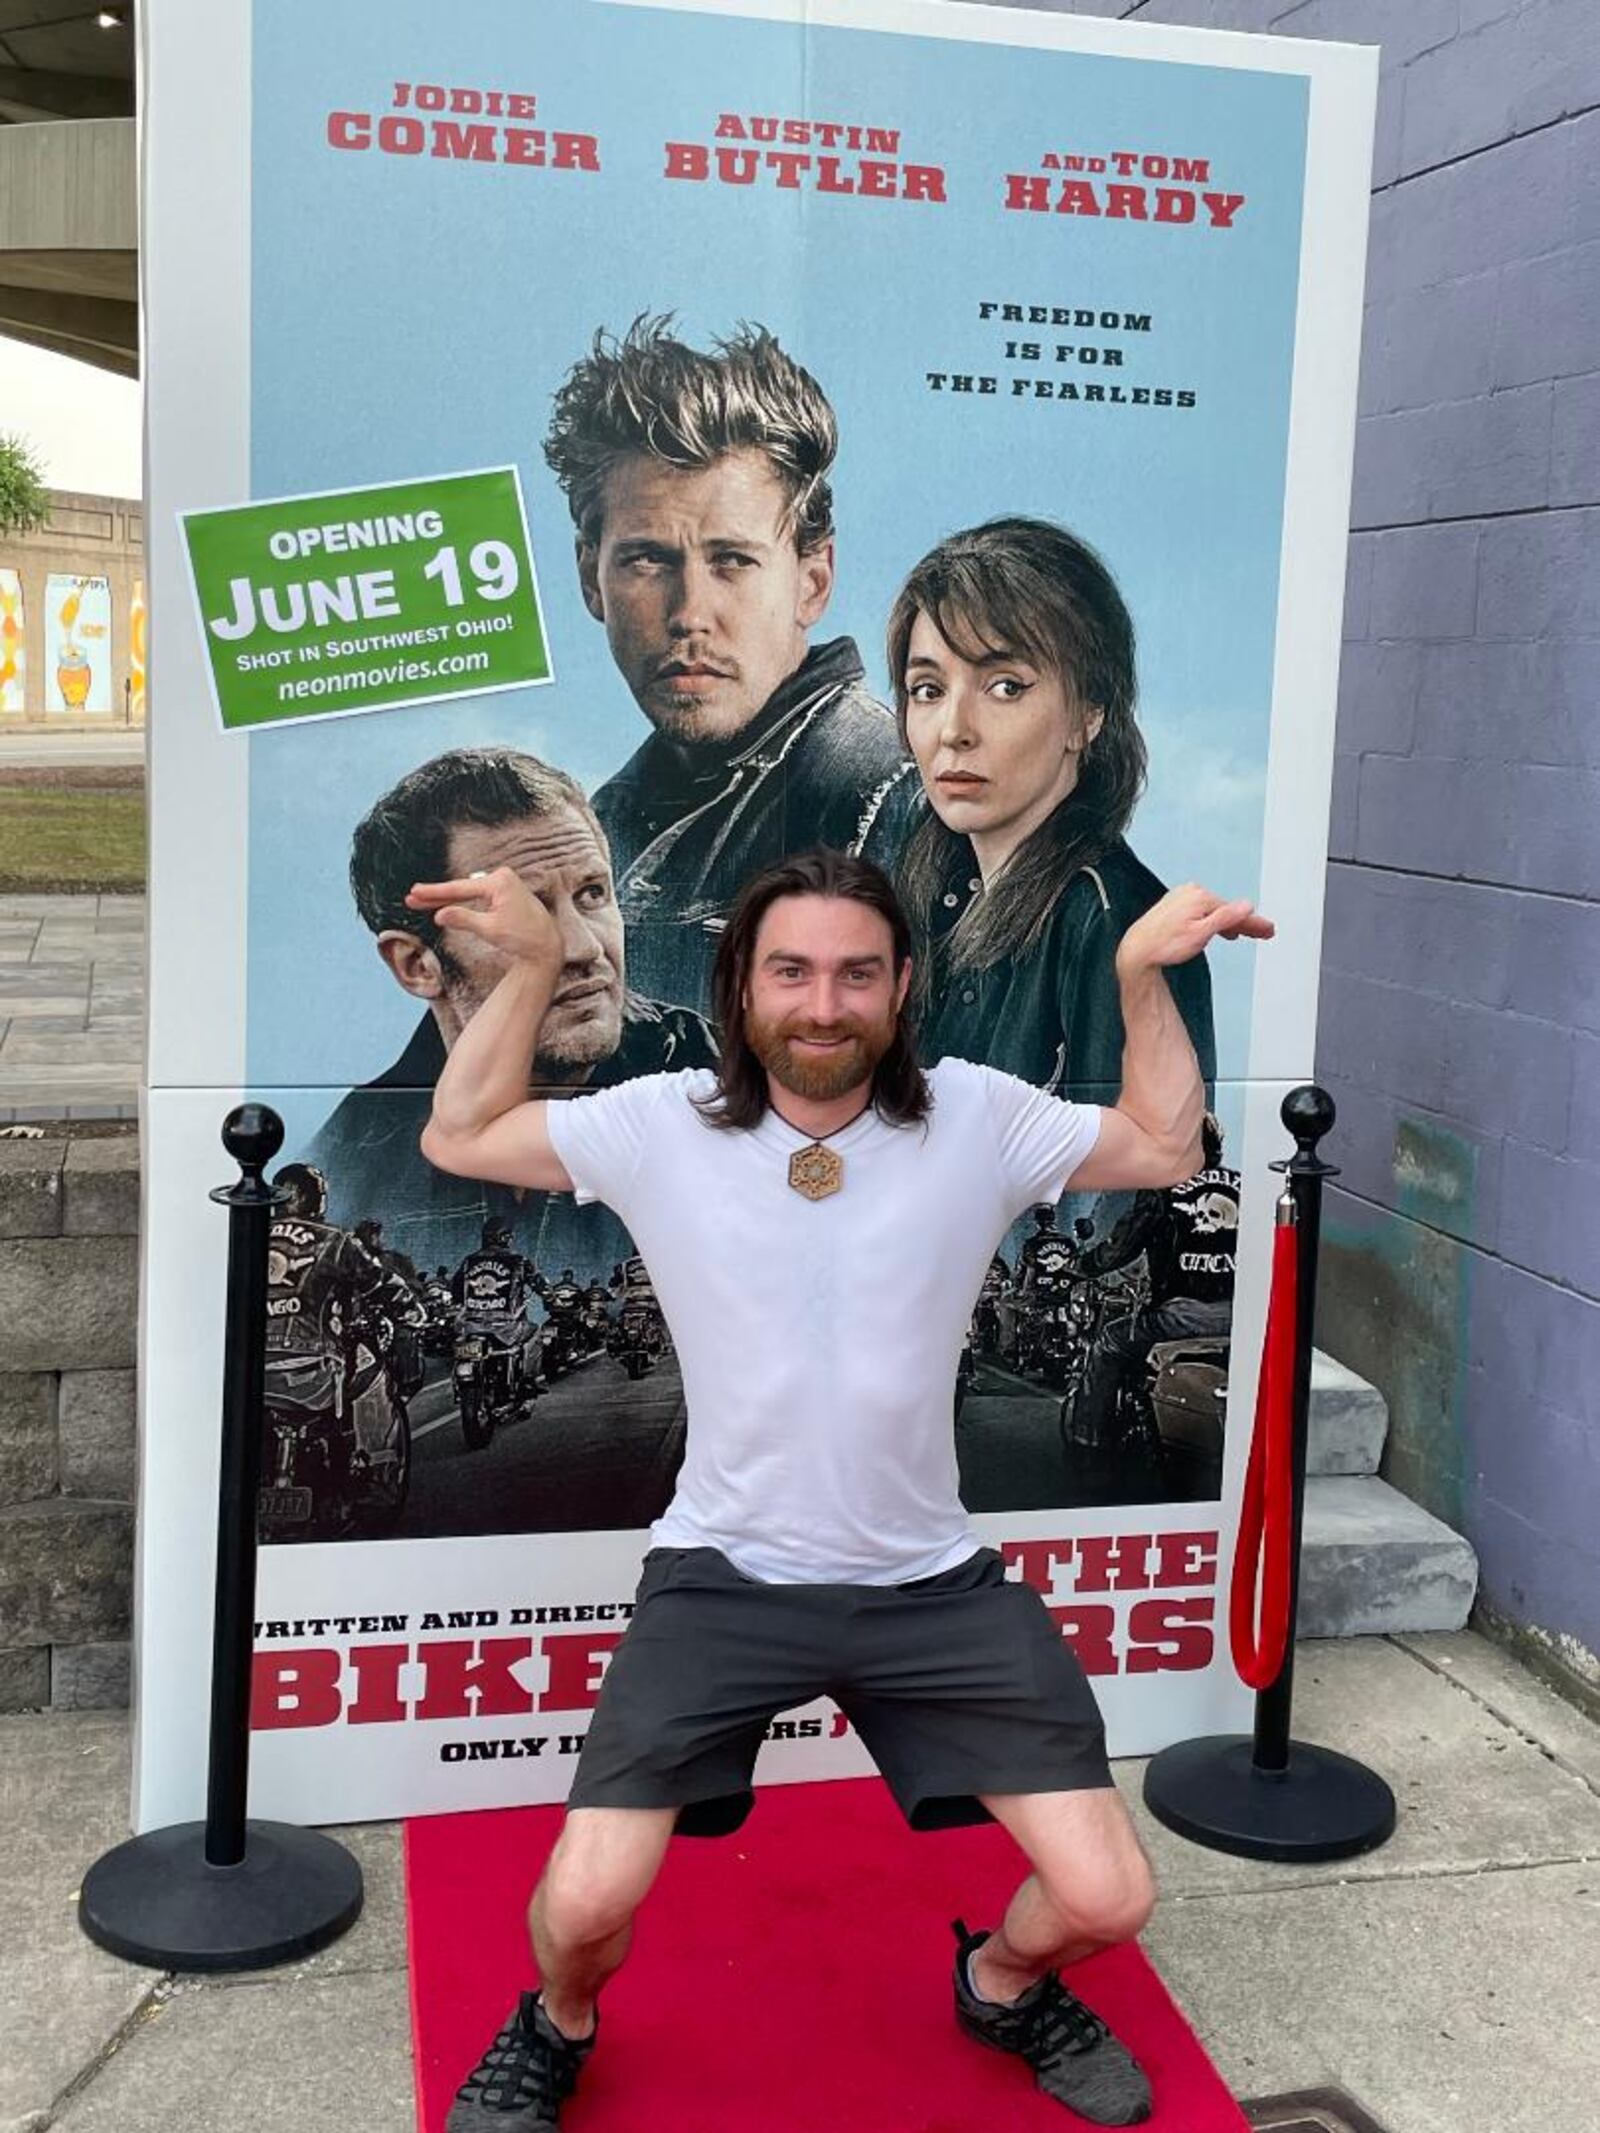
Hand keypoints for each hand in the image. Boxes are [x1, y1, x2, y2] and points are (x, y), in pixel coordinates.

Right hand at [405, 866, 561, 969]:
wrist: (545, 945)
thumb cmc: (522, 938)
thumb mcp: (490, 930)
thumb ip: (464, 919)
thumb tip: (440, 915)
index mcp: (499, 882)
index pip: (459, 889)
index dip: (434, 893)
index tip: (413, 893)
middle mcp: (502, 877)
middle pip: (461, 888)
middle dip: (436, 895)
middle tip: (411, 898)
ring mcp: (505, 883)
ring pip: (468, 892)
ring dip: (447, 898)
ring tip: (421, 901)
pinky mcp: (506, 892)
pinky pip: (477, 895)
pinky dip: (462, 901)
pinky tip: (445, 904)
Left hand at [1115, 883, 1274, 976]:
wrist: (1137, 950)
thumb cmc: (1164, 945)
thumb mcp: (1201, 934)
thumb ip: (1226, 918)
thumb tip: (1247, 905)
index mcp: (1200, 896)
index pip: (1234, 910)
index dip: (1253, 922)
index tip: (1268, 930)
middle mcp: (1190, 892)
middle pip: (1225, 908)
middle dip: (1244, 922)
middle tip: (1263, 932)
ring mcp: (1182, 897)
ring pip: (1213, 910)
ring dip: (1228, 922)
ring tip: (1242, 934)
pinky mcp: (1175, 905)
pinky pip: (1202, 911)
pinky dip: (1213, 920)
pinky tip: (1217, 928)